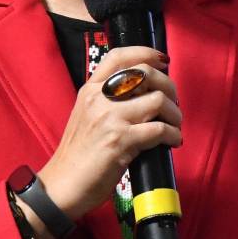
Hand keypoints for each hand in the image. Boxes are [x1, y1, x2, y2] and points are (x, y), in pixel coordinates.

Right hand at [32, 46, 181, 238]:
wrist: (62, 185)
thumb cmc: (77, 155)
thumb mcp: (86, 117)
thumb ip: (107, 101)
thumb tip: (142, 95)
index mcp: (90, 90)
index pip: (119, 56)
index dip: (145, 53)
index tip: (163, 60)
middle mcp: (100, 98)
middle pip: (146, 74)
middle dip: (169, 87)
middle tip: (173, 104)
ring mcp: (110, 118)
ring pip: (158, 100)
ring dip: (175, 114)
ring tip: (174, 126)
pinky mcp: (121, 141)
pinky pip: (160, 129)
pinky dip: (173, 135)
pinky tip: (172, 141)